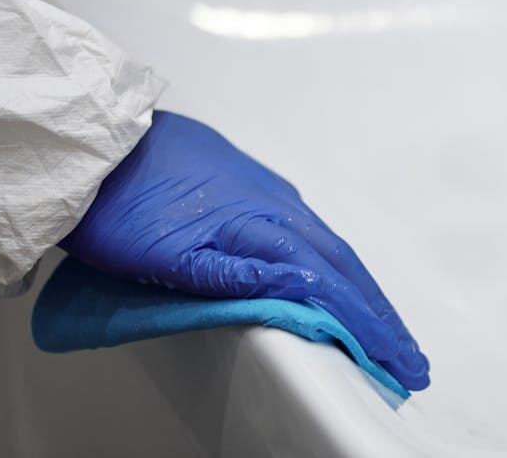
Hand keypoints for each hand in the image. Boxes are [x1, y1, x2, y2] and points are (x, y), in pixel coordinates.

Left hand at [61, 110, 428, 389]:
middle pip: (344, 267)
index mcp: (260, 226)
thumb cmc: (119, 205)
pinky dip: (335, 264)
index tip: (399, 362)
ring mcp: (267, 192)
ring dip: (363, 291)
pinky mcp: (253, 187)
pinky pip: (311, 231)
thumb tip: (305, 291)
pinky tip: (334, 278)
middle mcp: (276, 205)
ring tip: (383, 327)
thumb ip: (237, 276)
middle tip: (411, 358)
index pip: (328, 286)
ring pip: (330, 248)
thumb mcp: (170, 255)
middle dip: (382, 315)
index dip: (368, 327)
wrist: (94, 145)